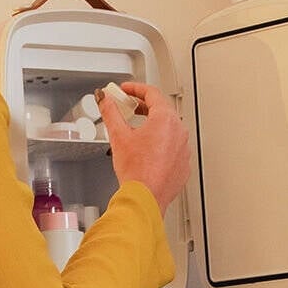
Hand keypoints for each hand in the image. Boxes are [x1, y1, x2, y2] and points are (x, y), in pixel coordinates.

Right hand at [97, 81, 188, 215]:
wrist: (146, 198)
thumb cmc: (137, 171)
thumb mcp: (118, 135)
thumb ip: (110, 112)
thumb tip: (105, 99)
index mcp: (165, 120)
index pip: (152, 93)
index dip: (135, 88)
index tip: (126, 89)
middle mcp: (179, 131)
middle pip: (162, 109)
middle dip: (143, 105)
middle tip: (128, 106)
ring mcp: (183, 148)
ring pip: (168, 128)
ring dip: (152, 124)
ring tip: (135, 129)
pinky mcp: (183, 163)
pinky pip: (172, 145)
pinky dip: (160, 142)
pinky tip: (146, 149)